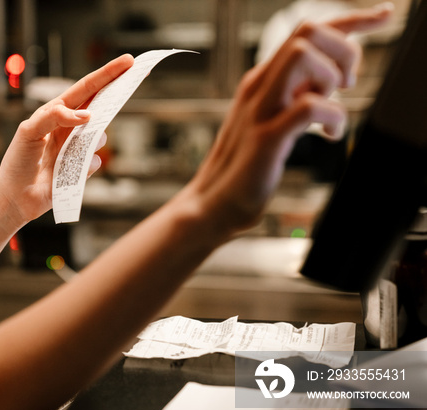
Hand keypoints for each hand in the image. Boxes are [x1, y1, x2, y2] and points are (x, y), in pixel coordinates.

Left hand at [0, 54, 133, 224]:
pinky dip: (86, 164)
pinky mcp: (82, 168)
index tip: (127, 61)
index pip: (85, 88)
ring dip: (94, 138)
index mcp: (56, 112)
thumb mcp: (28, 132)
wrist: (15, 197)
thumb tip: (86, 115)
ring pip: (100, 135)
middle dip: (115, 93)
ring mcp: (77, 147)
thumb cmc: (18, 162)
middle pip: (99, 106)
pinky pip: (95, 162)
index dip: (106, 74)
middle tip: (135, 78)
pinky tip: (67, 170)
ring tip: (69, 149)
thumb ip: (54, 117)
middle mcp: (70, 127)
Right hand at [186, 4, 392, 234]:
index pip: (306, 31)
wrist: (213, 203)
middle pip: (307, 32)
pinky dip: (333, 118)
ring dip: (332, 78)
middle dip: (344, 50)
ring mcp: (260, 110)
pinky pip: (311, 106)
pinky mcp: (266, 138)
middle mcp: (257, 87)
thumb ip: (294, 95)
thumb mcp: (271, 120)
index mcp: (260, 81)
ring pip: (305, 56)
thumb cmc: (245, 167)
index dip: (352, 19)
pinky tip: (329, 136)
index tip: (383, 16)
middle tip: (347, 86)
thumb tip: (329, 79)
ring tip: (331, 111)